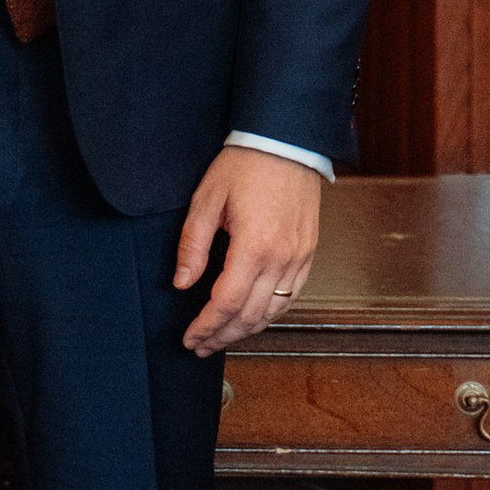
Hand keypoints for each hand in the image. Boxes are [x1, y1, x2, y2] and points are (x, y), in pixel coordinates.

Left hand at [176, 145, 321, 355]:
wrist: (287, 143)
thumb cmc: (246, 166)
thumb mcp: (207, 200)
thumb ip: (192, 246)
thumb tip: (181, 283)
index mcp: (254, 246)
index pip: (226, 303)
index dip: (206, 326)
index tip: (189, 338)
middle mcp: (281, 258)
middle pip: (250, 315)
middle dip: (222, 336)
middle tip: (199, 346)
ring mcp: (299, 258)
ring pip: (272, 312)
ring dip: (245, 331)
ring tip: (221, 338)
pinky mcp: (308, 254)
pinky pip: (290, 297)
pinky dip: (269, 314)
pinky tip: (251, 319)